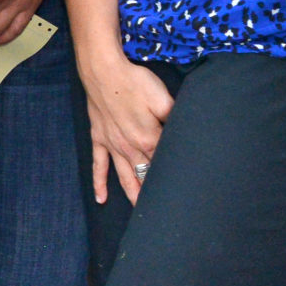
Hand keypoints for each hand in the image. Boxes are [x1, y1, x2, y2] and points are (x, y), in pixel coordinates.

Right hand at [82, 54, 172, 204]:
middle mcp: (130, 148)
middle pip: (146, 176)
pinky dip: (99, 184)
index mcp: (149, 140)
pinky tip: (101, 198)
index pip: (165, 163)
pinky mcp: (99, 138)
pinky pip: (98, 165)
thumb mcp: (162, 98)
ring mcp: (112, 146)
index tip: (184, 190)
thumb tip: (186, 131)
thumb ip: (175, 117)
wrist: (103, 71)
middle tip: (166, 211)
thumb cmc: (134, 82)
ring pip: (125, 177)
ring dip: (133, 195)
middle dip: (155, 194)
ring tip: (141, 214)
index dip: (174, 176)